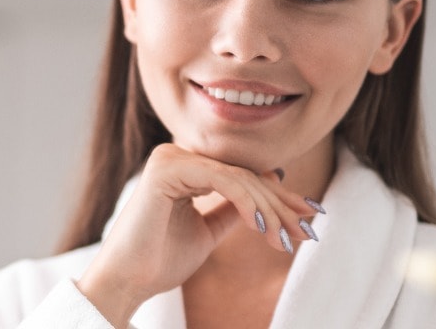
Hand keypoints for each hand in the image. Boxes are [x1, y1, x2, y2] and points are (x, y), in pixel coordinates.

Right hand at [75, 143, 319, 325]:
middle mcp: (176, 155)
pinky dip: (248, 205)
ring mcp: (171, 157)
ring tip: (287, 240)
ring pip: (239, 179)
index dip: (278, 197)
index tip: (308, 217)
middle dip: (281, 207)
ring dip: (269, 212)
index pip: (241, 176)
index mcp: (184, 167)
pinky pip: (223, 181)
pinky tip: (263, 229)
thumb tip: (271, 184)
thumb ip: (233, 209)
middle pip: (244, 176)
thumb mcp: (208, 231)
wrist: (127, 281)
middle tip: (307, 231)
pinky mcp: (168, 168)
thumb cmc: (159, 260)